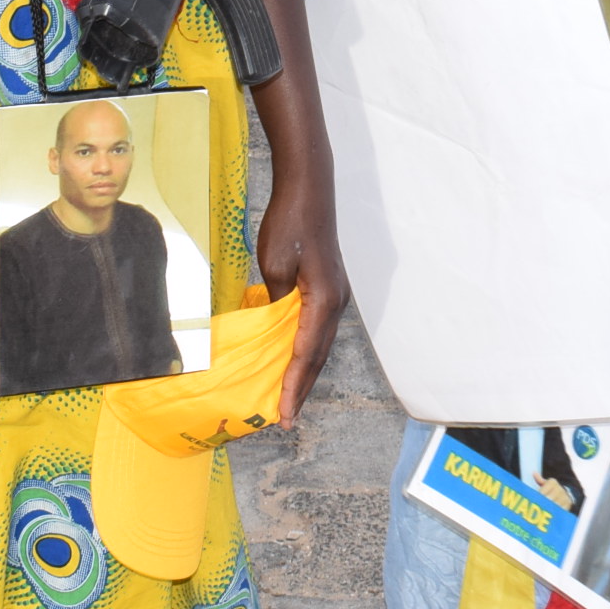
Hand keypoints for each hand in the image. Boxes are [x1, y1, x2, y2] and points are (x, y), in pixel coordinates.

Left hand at [254, 163, 347, 426]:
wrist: (309, 189)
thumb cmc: (290, 224)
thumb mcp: (274, 267)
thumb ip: (276, 303)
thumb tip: (274, 323)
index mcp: (324, 301)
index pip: (305, 354)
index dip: (292, 386)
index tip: (282, 414)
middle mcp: (336, 302)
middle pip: (317, 355)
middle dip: (301, 388)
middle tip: (285, 419)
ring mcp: (334, 294)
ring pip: (318, 343)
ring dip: (303, 371)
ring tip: (287, 398)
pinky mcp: (327, 287)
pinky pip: (315, 328)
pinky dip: (303, 349)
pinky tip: (290, 358)